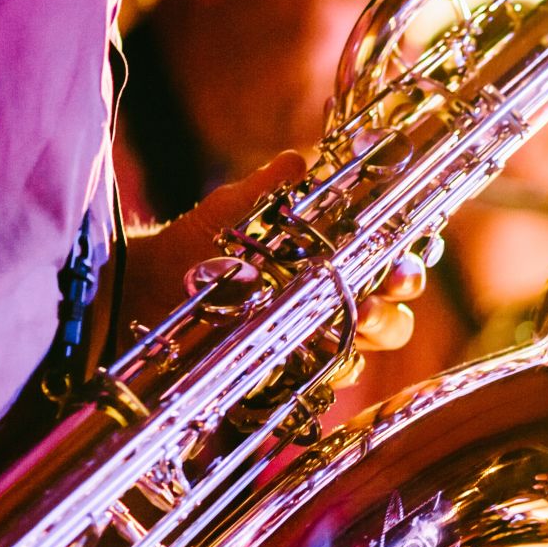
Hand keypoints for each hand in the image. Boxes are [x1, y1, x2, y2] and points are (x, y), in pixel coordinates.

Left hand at [123, 151, 422, 351]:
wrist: (140, 292)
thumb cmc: (193, 247)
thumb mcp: (231, 211)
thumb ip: (270, 188)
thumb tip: (299, 161)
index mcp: (334, 263)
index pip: (391, 267)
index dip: (407, 266)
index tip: (402, 263)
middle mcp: (332, 307)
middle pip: (392, 318)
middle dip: (392, 312)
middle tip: (374, 302)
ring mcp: (311, 346)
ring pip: (364, 354)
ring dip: (365, 342)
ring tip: (350, 327)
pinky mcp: (285, 378)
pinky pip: (322, 385)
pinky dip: (326, 374)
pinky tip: (314, 361)